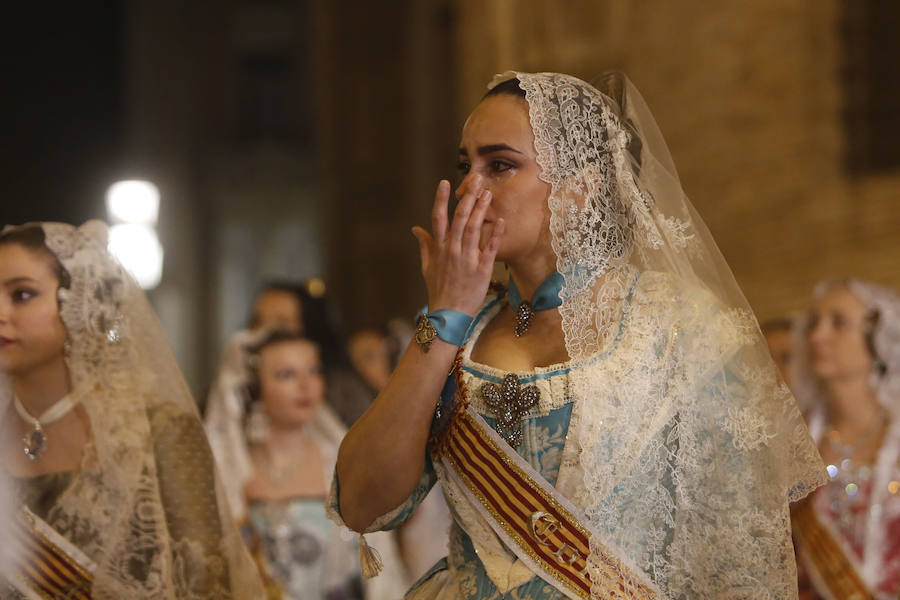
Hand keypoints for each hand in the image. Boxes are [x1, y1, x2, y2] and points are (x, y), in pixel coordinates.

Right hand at [411, 177, 504, 315]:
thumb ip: (425, 245)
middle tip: (476, 179)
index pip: (438, 218)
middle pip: (460, 218)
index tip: (445, 182)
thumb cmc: (438, 290)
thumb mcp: (427, 267)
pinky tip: (501, 219)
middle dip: (468, 196)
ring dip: (481, 210)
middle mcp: (452, 251)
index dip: (441, 199)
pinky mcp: (482, 270)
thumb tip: (416, 228)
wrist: (448, 314)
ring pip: (474, 229)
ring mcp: (467, 259)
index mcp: (439, 248)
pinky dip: (495, 234)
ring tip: (488, 192)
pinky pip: (489, 249)